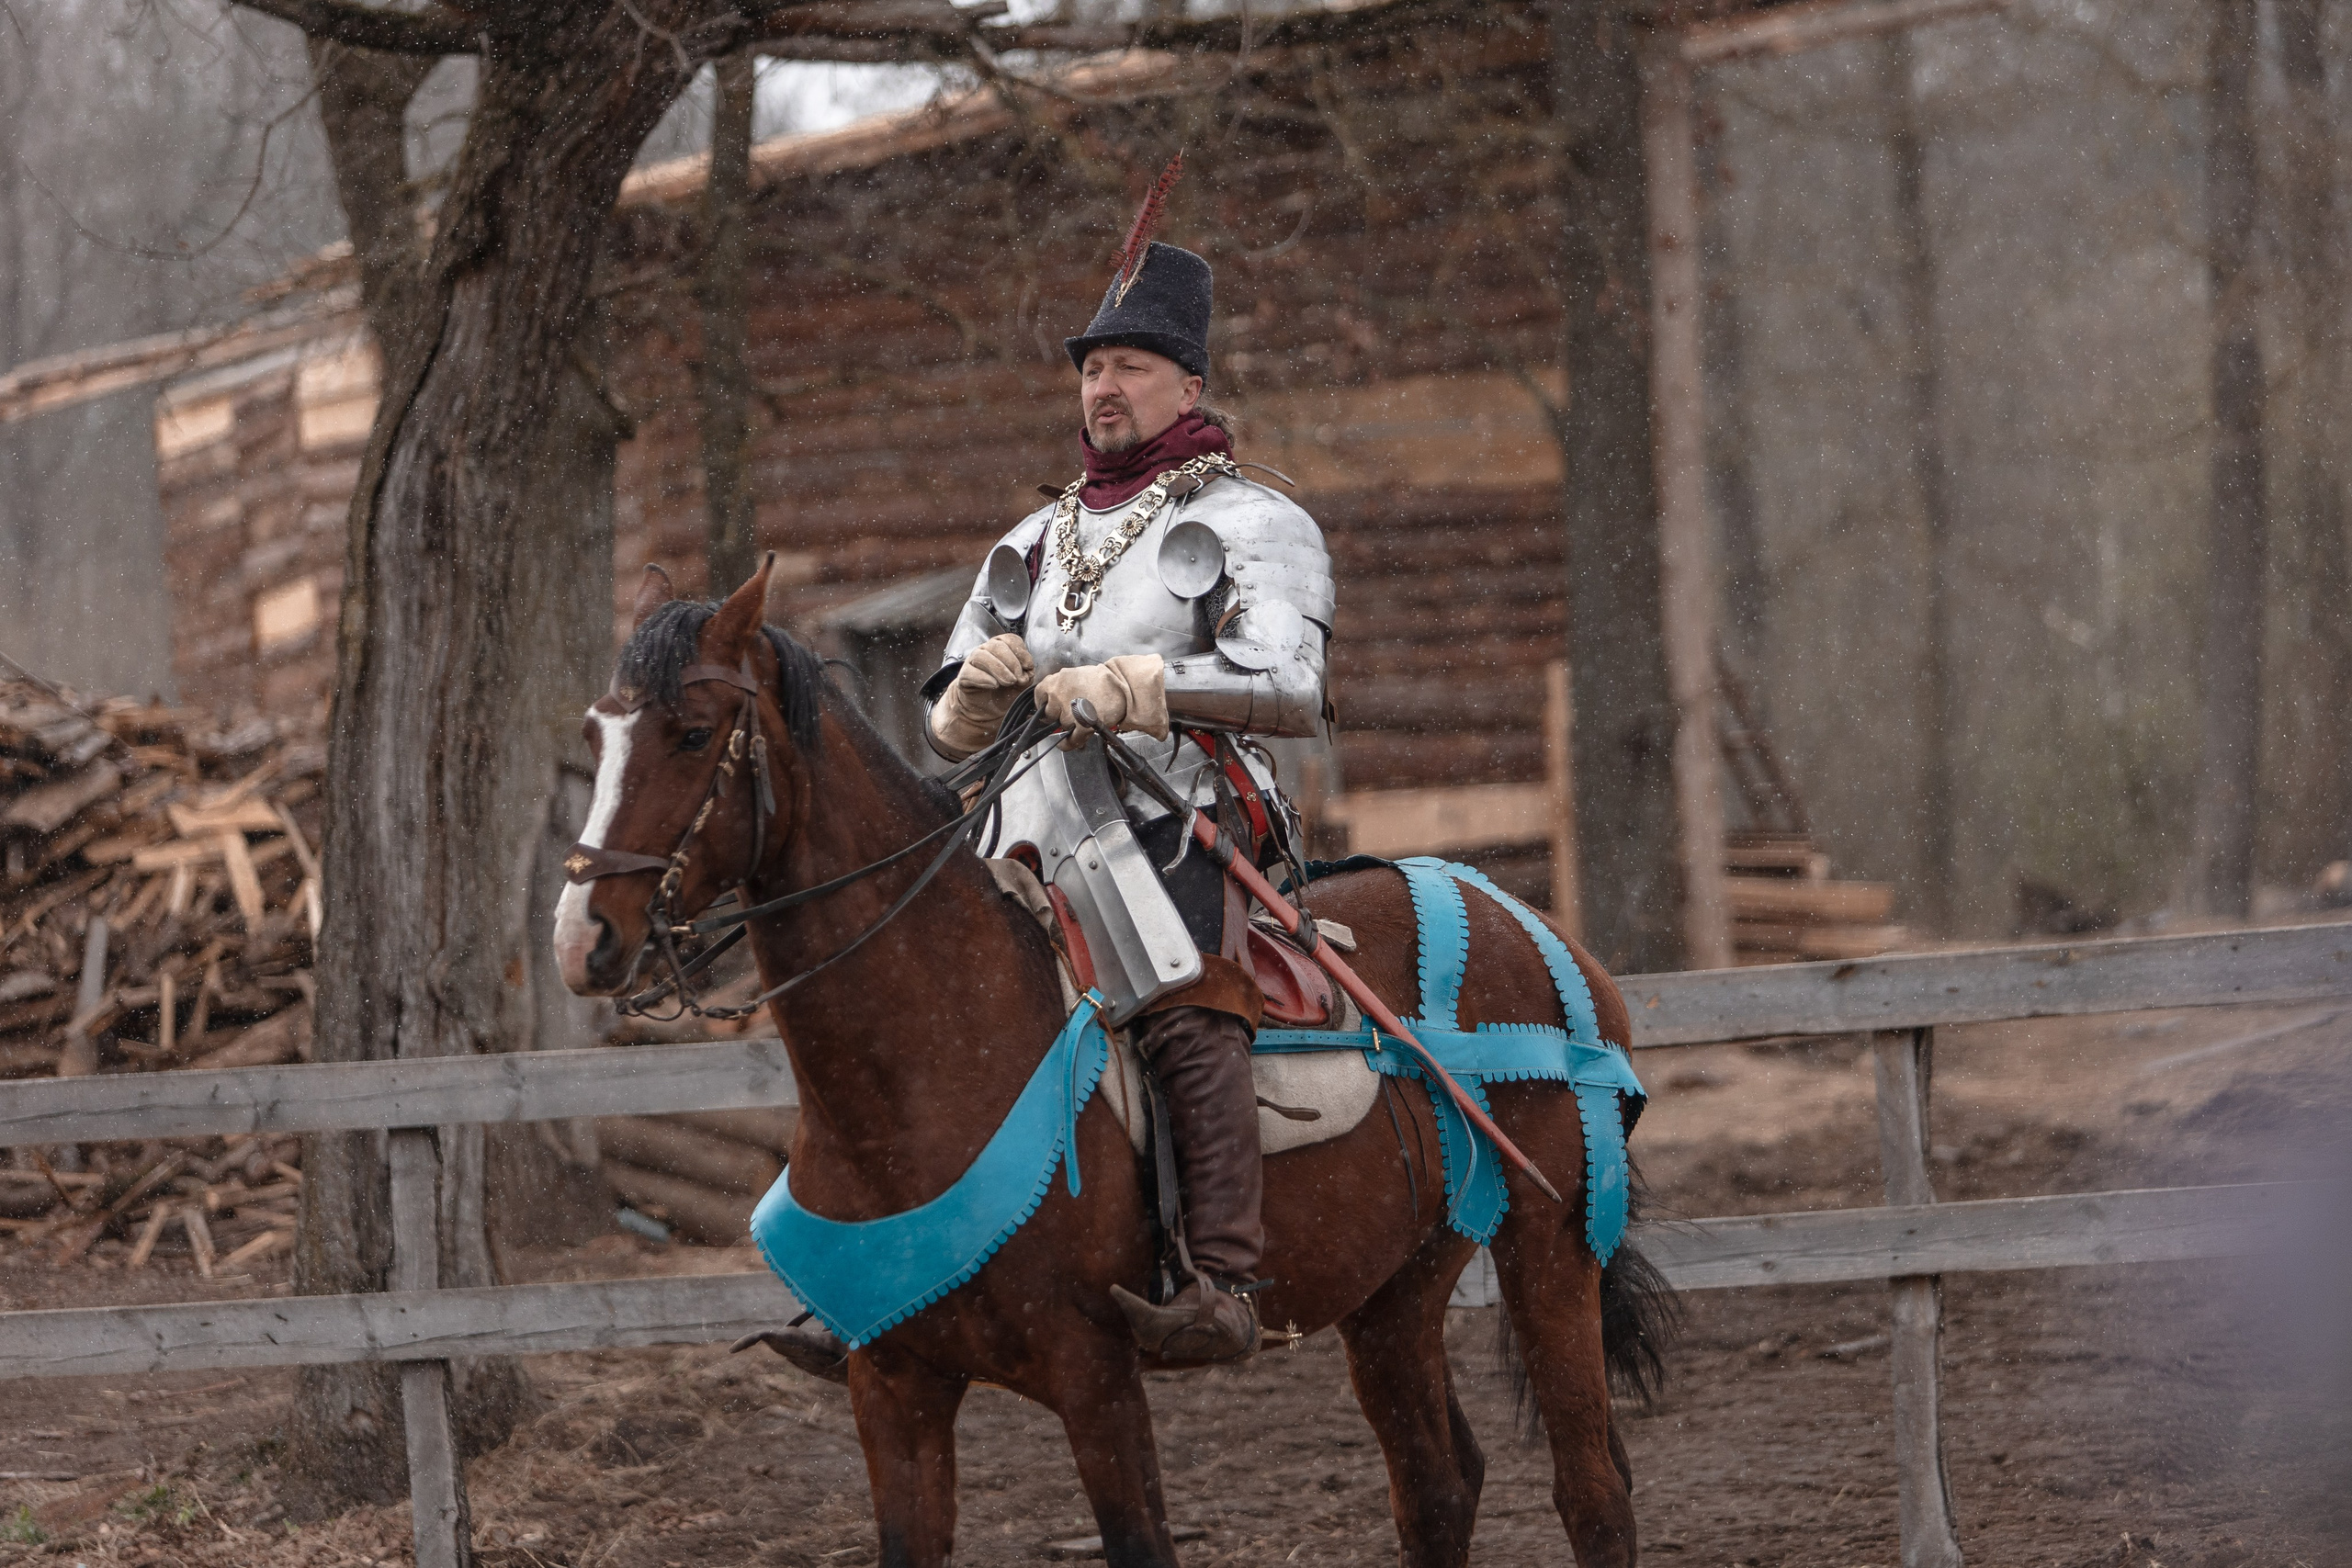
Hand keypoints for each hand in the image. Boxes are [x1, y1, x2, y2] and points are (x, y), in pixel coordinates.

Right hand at [928, 634, 1034, 758]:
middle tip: (1018, 678)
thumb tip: (1027, 671)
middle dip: (1011, 662)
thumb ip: (1026, 674)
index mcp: (1001, 648)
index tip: (1029, 666)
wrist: (988, 711)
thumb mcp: (1021, 683)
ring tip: (1008, 682)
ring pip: (982, 656)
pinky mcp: (964, 676)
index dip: (1021, 652)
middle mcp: (985, 651)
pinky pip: (970, 672)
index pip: (1010, 640)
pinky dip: (984, 678)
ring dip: (998, 669)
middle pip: (996, 646)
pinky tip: (994, 685)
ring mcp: (972, 662)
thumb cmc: (1005, 693)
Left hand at [1035, 655, 1168, 749]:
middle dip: (1056, 716)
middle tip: (1068, 713)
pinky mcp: (1082, 724)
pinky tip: (1068, 743)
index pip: (1039, 696)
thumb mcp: (1075, 676)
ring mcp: (1069, 711)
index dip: (1044, 704)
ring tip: (1080, 719)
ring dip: (1068, 726)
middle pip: (1049, 714)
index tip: (1049, 707)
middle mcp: (1059, 694)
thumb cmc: (1102, 680)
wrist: (1123, 685)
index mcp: (1056, 680)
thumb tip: (1051, 700)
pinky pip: (1070, 739)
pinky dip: (1068, 743)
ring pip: (1062, 726)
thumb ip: (1060, 687)